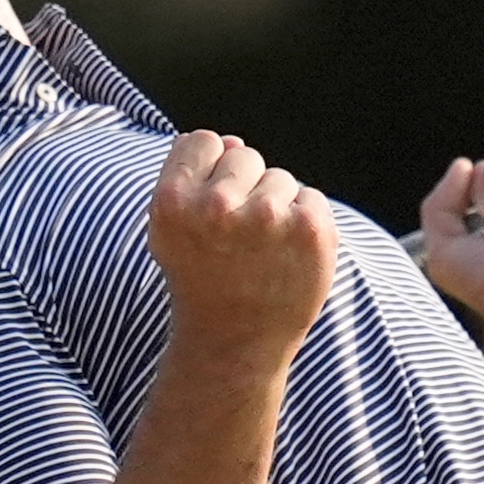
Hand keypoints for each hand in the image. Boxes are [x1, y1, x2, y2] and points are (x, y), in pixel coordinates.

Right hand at [149, 132, 338, 362]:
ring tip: (260, 254)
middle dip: (244, 188)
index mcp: (173, 201)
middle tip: (235, 241)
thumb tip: (234, 140)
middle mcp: (216, 206)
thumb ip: (192, 175)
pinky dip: (305, 224)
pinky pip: (312, 199)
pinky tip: (287, 258)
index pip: (203, 140)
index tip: (208, 211)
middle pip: (244, 154)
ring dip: (277, 209)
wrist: (234, 344)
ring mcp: (267, 217)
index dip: (208, 171)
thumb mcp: (172, 230)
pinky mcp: (310, 230)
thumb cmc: (202, 279)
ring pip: (280, 178)